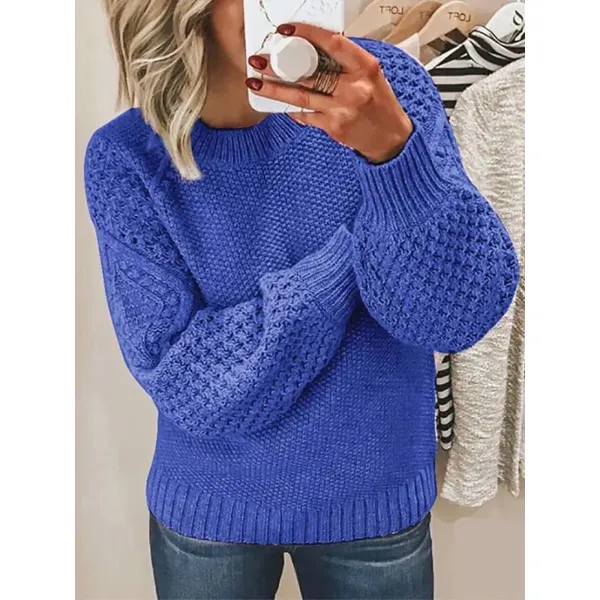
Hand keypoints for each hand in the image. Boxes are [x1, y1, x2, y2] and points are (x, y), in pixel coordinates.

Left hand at [246, 23, 412, 163]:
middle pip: (311, 74)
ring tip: (256, 83)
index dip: (308, 34)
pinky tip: (279, 103)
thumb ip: (346, 63)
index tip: (287, 30)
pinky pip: (306, 116)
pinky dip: (292, 109)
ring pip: (301, 97)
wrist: (390, 139)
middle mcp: (354, 89)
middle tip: (259, 61)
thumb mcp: (370, 76)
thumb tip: (313, 49)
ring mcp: (342, 110)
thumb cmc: (380, 104)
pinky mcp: (334, 128)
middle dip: (280, 67)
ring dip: (275, 90)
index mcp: (365, 68)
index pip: (333, 44)